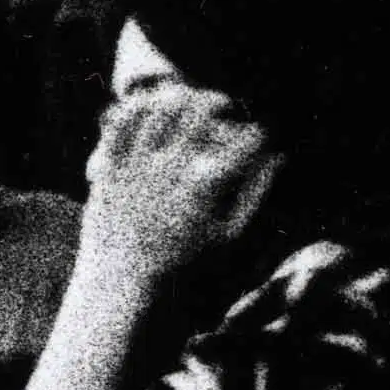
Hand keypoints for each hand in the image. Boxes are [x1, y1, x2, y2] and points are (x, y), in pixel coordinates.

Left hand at [79, 82, 281, 280]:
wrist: (123, 290)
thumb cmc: (185, 269)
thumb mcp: (231, 236)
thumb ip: (257, 193)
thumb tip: (279, 157)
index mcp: (208, 182)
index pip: (247, 136)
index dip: (260, 133)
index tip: (259, 137)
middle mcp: (173, 166)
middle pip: (204, 107)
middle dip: (221, 102)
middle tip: (226, 108)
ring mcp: (137, 165)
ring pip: (161, 107)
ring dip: (181, 98)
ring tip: (189, 103)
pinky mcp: (109, 170)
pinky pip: (119, 125)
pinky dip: (136, 110)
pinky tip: (148, 113)